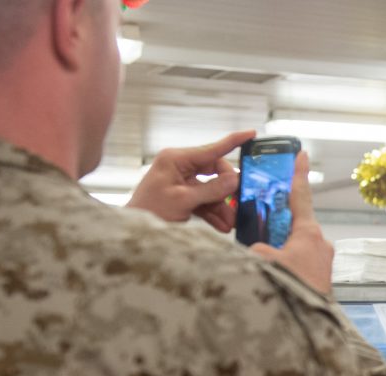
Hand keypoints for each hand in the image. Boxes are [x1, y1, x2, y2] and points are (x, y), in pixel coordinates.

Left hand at [126, 130, 253, 231]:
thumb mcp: (183, 200)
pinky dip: (213, 213)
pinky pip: (204, 201)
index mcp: (176, 159)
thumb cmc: (150, 210)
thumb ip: (211, 189)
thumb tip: (235, 179)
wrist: (134, 230)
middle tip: (240, 206)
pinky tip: (221, 226)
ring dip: (222, 207)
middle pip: (215, 172)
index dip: (233, 141)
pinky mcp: (183, 195)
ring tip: (230, 223)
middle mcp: (180, 166)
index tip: (251, 134)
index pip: (211, 149)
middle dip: (227, 192)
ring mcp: (182, 181)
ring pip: (212, 190)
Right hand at [249, 152, 333, 294]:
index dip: (298, 173)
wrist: (309, 325)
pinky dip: (287, 262)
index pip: (301, 196)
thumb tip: (259, 251)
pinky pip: (301, 261)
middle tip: (265, 218)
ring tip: (265, 258)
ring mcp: (323, 262)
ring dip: (281, 247)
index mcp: (309, 234)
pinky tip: (274, 273)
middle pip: (296, 222)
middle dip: (279, 220)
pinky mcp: (321, 277)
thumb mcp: (264, 262)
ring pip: (297, 245)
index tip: (301, 154)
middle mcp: (320, 244)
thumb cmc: (292, 292)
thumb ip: (258, 248)